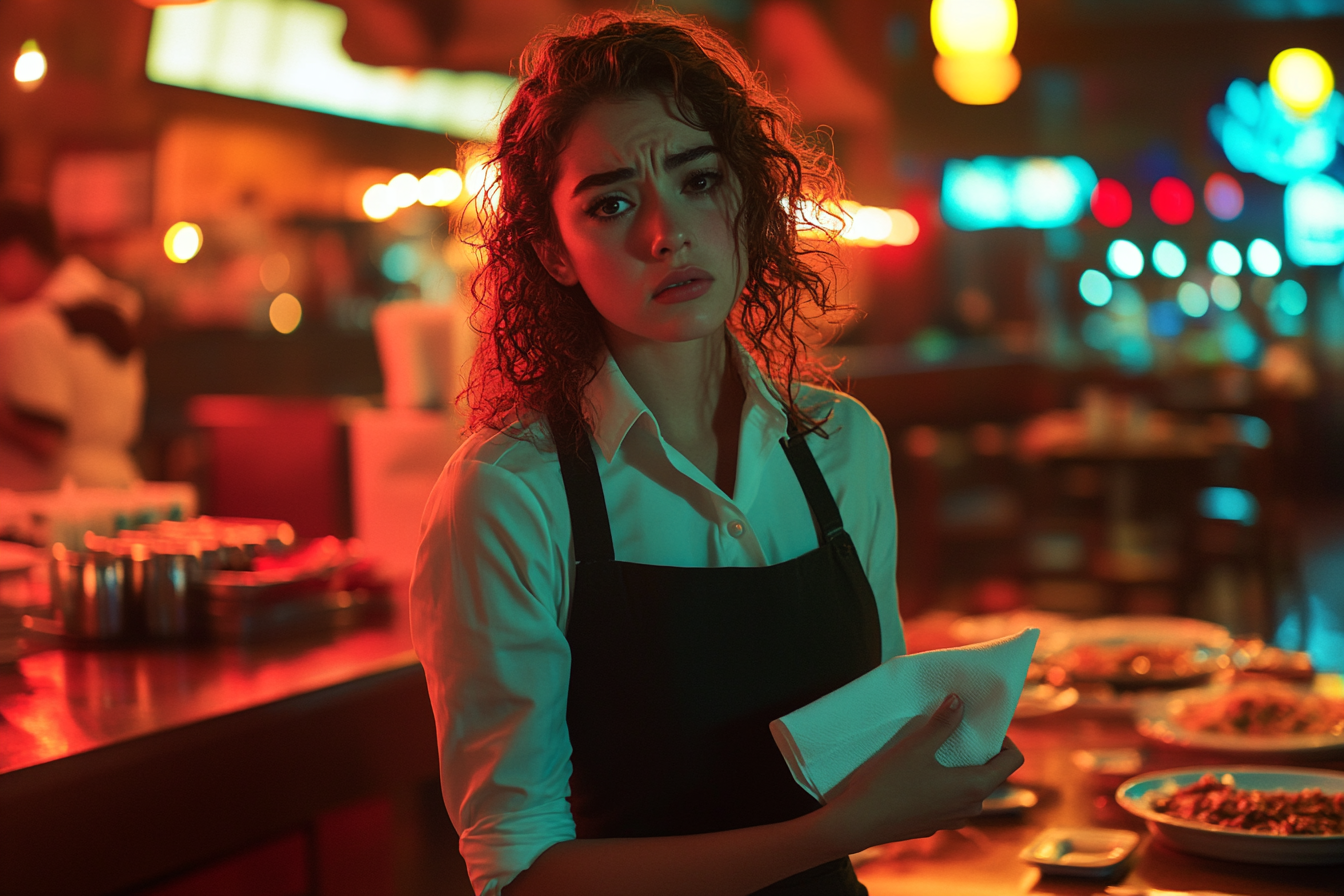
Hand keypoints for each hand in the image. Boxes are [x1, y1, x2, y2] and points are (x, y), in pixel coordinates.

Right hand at [813, 694, 1024, 854]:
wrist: (858, 822)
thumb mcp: (916, 746)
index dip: (1005, 741)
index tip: (981, 728)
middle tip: (958, 735)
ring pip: (970, 792)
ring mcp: (951, 820)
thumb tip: (960, 701)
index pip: (1012, 762)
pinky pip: (950, 803)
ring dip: (962, 772)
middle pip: (991, 776)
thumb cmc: (889, 783)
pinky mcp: (933, 826)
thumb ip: (942, 723)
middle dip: (981, 754)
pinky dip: (945, 788)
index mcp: (974, 786)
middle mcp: (969, 808)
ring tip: (938, 754)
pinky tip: (919, 778)